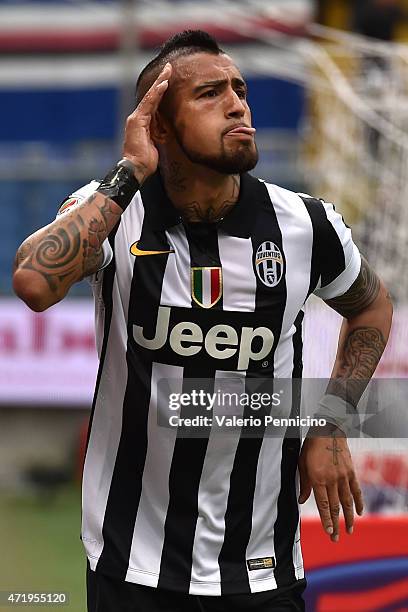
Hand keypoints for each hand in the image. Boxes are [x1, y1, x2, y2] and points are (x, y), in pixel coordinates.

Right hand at [122, 63, 171, 183]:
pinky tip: (163, 84)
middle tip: (169, 67)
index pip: (154, 103)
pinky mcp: (137, 121)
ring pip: (150, 97)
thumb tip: (165, 130)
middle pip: (152, 96)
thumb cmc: (145, 161)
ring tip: (168, 71)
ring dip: (160, 83)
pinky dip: (156, 94)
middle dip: (161, 81)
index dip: (161, 91)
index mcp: (142, 123)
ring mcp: (136, 118)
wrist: (136, 168)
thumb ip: (159, 134)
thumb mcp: (156, 144)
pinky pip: (148, 104)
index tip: (168, 79)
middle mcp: (138, 118)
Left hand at [298, 430, 363, 541]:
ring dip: (348, 518)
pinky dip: (359, 502)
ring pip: (347, 502)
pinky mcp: (351, 472)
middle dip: (335, 525)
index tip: (328, 532)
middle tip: (336, 539)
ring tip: (349, 531)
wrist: (328, 431)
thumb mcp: (302, 464)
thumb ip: (304, 484)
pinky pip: (356, 490)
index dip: (326, 521)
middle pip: (335, 507)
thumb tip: (301, 500)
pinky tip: (360, 512)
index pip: (323, 505)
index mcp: (318, 478)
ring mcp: (343, 476)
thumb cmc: (312, 446)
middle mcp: (332, 479)